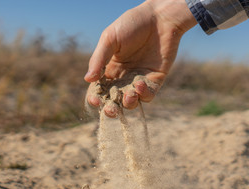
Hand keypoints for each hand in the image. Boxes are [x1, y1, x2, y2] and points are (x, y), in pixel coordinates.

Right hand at [84, 0, 196, 117]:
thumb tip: (88, 80)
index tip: (95, 100)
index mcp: (110, 69)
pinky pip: (148, 95)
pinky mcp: (155, 80)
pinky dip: (143, 95)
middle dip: (111, 109)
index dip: (96, 97)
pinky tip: (140, 84)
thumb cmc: (132, 24)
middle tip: (110, 110)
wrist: (160, 17)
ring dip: (129, 103)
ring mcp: (139, 80)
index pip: (100, 89)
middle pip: (115, 100)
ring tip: (129, 95)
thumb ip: (99, 59)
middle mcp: (124, 78)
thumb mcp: (110, 39)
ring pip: (132, 102)